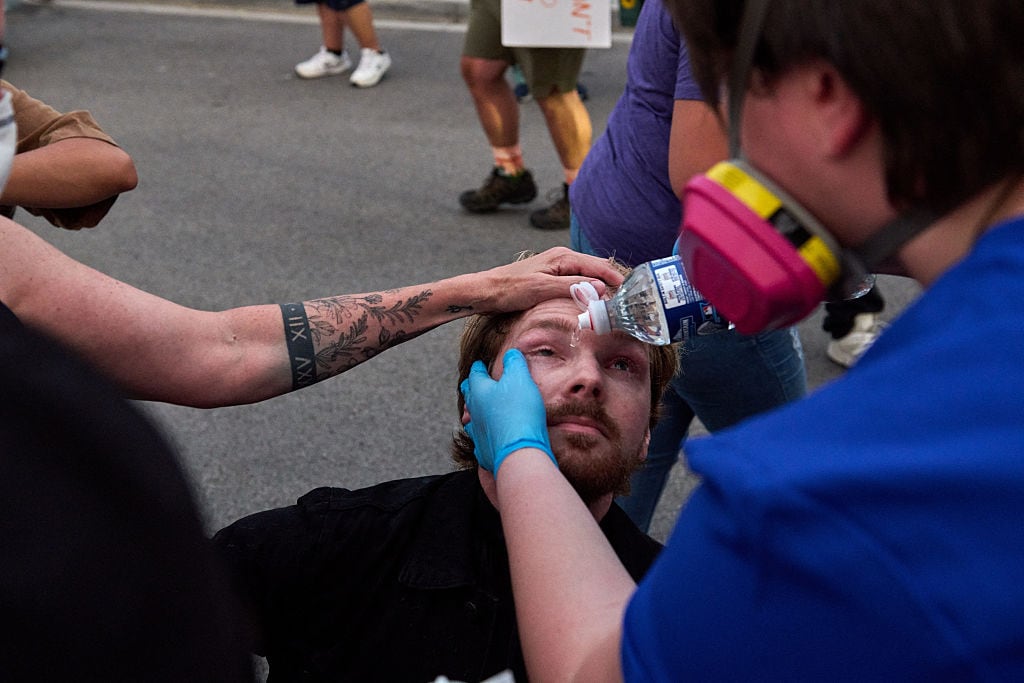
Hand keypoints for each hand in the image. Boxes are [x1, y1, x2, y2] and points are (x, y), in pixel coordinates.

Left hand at [460, 349, 555, 473]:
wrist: (519, 452)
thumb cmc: (519, 413)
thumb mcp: (520, 379)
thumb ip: (514, 363)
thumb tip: (511, 353)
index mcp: (479, 391)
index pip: (475, 374)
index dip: (479, 367)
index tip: (480, 364)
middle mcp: (474, 412)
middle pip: (469, 396)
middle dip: (471, 388)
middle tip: (473, 384)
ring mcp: (477, 432)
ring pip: (472, 419)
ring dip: (475, 412)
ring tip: (478, 410)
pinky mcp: (485, 451)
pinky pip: (480, 439)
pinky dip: (483, 434)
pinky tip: (487, 436)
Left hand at [479, 247, 624, 313]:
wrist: (486, 292)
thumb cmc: (511, 289)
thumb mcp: (543, 289)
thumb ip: (572, 287)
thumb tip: (600, 288)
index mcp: (563, 257)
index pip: (598, 266)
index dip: (615, 279)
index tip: (629, 294)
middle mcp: (562, 258)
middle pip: (595, 269)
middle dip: (610, 283)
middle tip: (625, 302)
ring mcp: (557, 268)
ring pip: (587, 277)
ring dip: (598, 289)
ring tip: (612, 304)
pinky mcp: (551, 278)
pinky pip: (576, 282)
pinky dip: (586, 291)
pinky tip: (590, 302)